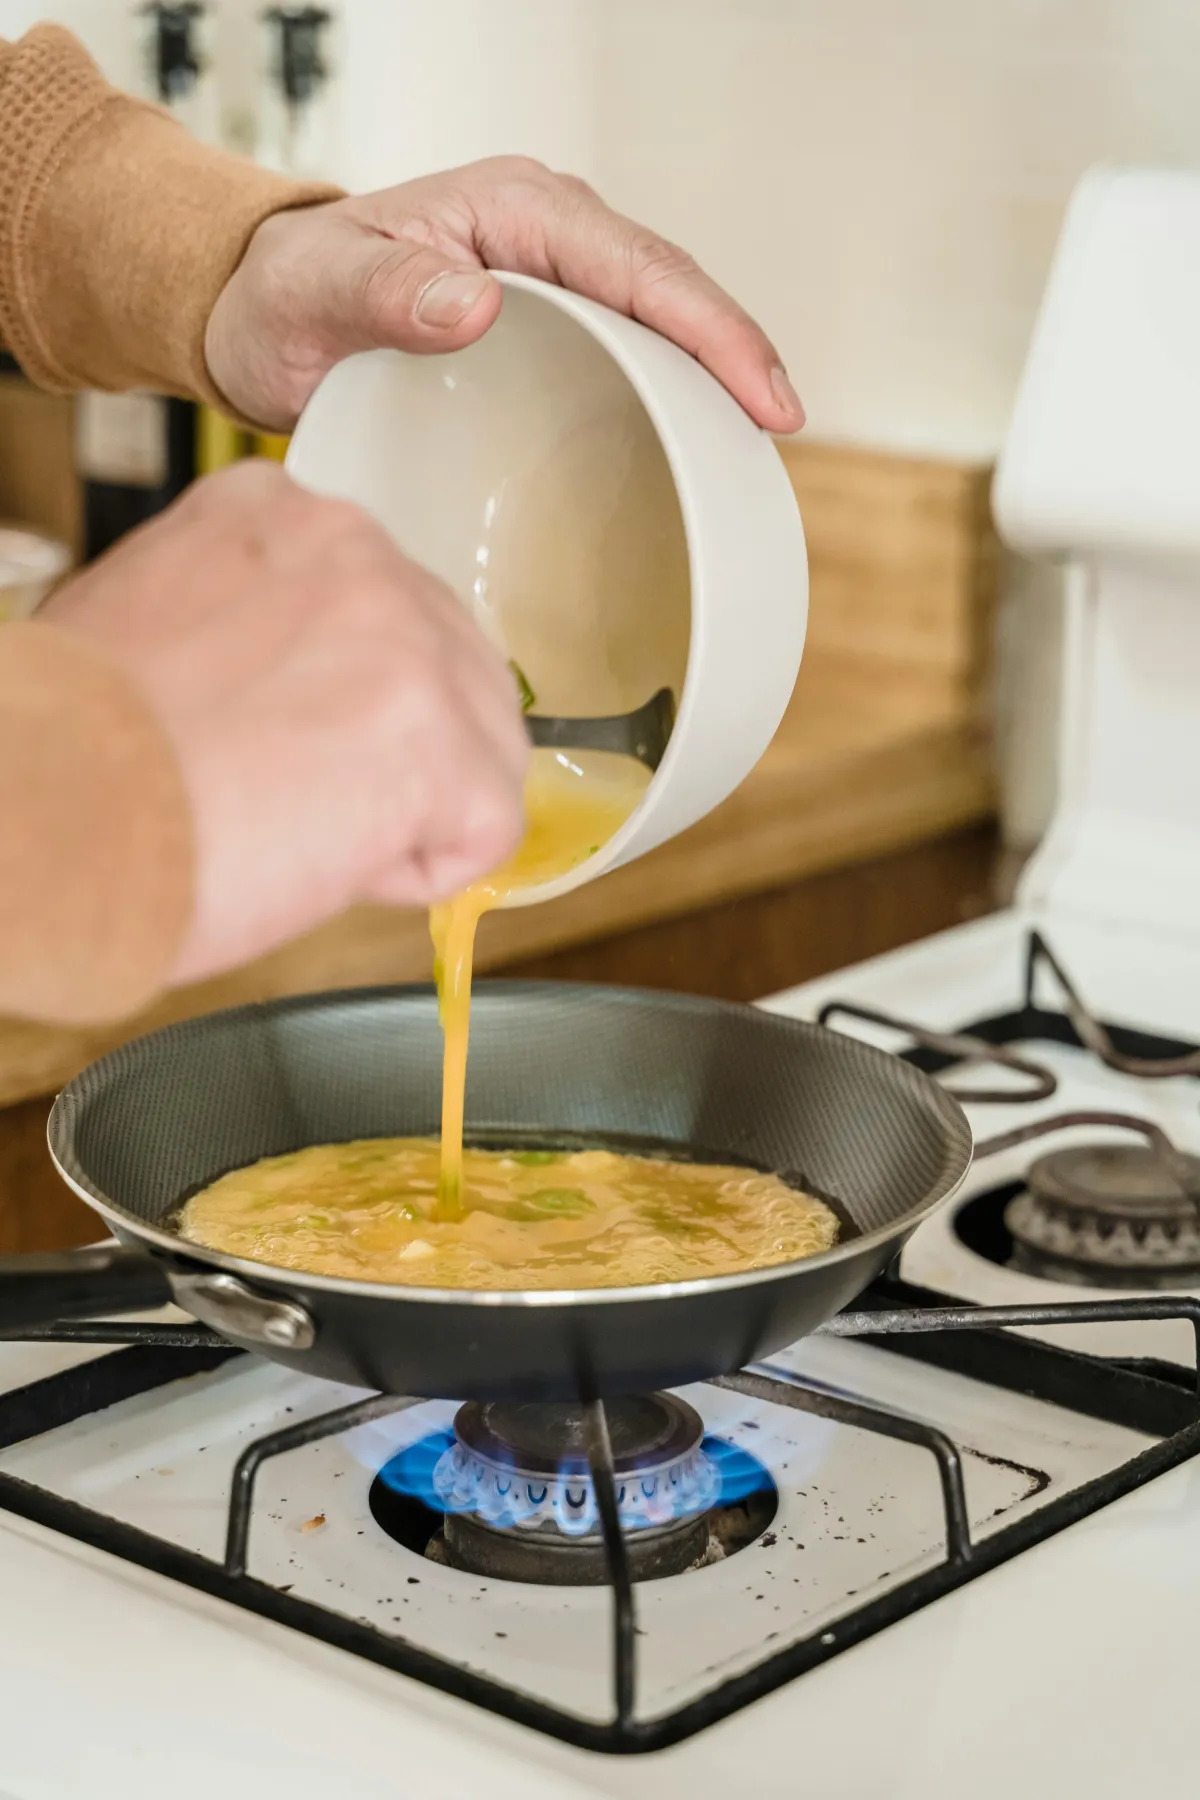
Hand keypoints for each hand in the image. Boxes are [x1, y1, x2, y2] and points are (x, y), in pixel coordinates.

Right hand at [41, 462, 527, 985]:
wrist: (46, 818)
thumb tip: (300, 693)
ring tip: (291, 826)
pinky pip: (487, 831)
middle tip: (287, 800)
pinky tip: (321, 860)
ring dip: (407, 815)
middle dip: (400, 758)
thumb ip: (250, 625)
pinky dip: (415, 873)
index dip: (345, 704)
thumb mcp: (151, 621)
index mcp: (281, 515)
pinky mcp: (442, 743)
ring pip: (485, 752)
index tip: (277, 741)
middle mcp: (359, 553)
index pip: (386, 614)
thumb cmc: (71, 752)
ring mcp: (411, 642)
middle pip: (458, 675)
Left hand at [205, 156, 803, 434]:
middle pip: (670, 293)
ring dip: (712, 381)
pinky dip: (668, 398)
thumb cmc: (287, 296)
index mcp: (515, 209)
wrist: (261, 315)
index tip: (759, 393)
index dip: (711, 329)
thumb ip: (386, 292)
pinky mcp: (547, 327)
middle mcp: (548, 237)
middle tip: (779, 427)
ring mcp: (553, 282)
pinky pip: (626, 356)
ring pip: (659, 325)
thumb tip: (481, 305)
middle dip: (735, 355)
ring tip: (755, 447)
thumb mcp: (319, 290)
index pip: (639, 265)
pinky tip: (692, 448)